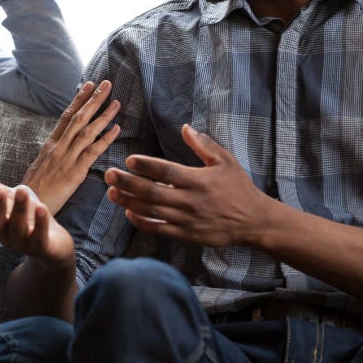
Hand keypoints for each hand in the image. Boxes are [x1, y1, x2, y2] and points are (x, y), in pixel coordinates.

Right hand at [0, 162, 75, 268]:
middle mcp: (6, 236)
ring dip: (19, 210)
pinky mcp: (43, 249)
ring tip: (21, 191)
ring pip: (19, 229)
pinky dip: (41, 225)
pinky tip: (42, 208)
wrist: (53, 245)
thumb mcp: (6, 199)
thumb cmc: (25, 218)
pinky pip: (40, 239)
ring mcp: (24, 244)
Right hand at [22, 81, 120, 212]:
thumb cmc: (31, 190)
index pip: (66, 116)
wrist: (26, 207)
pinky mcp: (75, 172)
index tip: (88, 85)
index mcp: (50, 144)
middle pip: (78, 118)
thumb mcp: (38, 167)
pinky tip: (117, 129)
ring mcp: (67, 158)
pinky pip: (93, 152)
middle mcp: (58, 147)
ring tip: (117, 102)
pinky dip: (106, 139)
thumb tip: (59, 146)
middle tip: (107, 84)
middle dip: (94, 100)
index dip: (78, 99)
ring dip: (104, 115)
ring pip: (87, 131)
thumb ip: (50, 154)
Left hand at [104, 124, 275, 247]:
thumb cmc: (238, 188)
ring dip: (128, 202)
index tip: (129, 159)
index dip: (146, 166)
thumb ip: (204, 145)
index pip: (167, 171)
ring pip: (151, 211)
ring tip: (111, 193)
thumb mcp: (226, 161)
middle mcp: (190, 201)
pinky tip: (129, 213)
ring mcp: (186, 220)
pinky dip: (142, 222)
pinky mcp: (186, 235)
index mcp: (198, 180)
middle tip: (109, 175)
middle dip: (127, 184)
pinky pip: (159, 229)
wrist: (253, 222)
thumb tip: (185, 128)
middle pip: (152, 192)